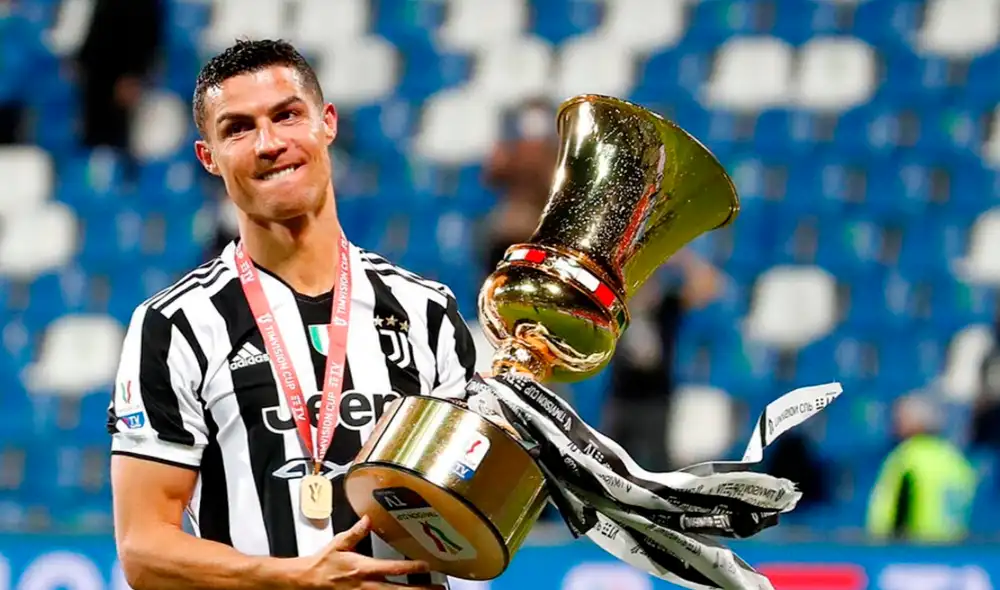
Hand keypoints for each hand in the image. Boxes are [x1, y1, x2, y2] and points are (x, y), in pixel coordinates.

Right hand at [295, 516, 443, 588]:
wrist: (305, 582)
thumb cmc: (321, 565)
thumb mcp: (338, 544)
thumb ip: (355, 532)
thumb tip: (367, 519)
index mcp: (364, 568)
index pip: (394, 568)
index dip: (413, 568)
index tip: (427, 565)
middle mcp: (367, 585)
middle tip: (438, 589)